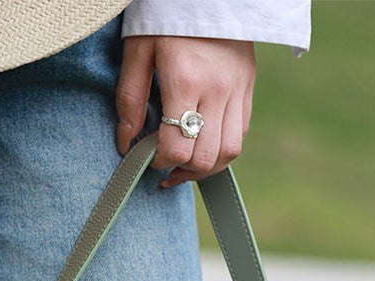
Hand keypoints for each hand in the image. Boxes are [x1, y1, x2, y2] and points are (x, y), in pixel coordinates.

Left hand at [116, 36, 255, 187]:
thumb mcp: (138, 50)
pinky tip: (203, 140)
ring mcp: (237, 89)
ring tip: (185, 163)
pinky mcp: (248, 85)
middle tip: (165, 165)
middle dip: (182, 171)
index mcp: (186, 82)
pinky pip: (241, 132)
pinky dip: (222, 146)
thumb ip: (130, 99)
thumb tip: (125, 142)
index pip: (177, 148)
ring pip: (229, 152)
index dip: (159, 162)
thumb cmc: (166, 15)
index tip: (147, 158)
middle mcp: (217, 90)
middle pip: (206, 159)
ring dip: (206, 167)